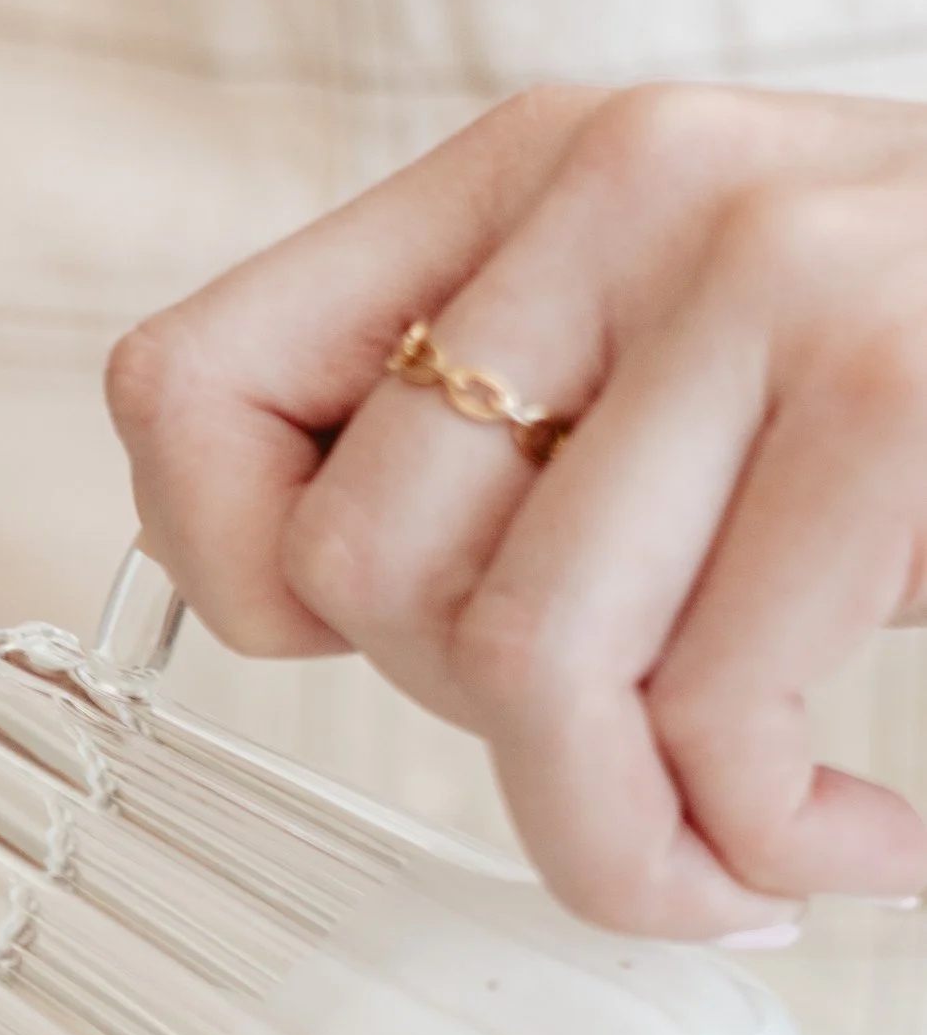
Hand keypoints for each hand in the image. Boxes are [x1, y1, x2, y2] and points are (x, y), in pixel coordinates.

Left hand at [106, 84, 926, 932]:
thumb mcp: (691, 372)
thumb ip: (508, 440)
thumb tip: (258, 602)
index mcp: (529, 175)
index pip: (179, 389)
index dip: (234, 578)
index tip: (372, 660)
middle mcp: (621, 183)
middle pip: (362, 581)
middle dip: (503, 749)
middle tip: (652, 767)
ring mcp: (767, 273)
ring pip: (520, 670)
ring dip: (634, 844)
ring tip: (747, 859)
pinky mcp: (898, 387)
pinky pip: (711, 720)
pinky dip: (778, 850)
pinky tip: (864, 833)